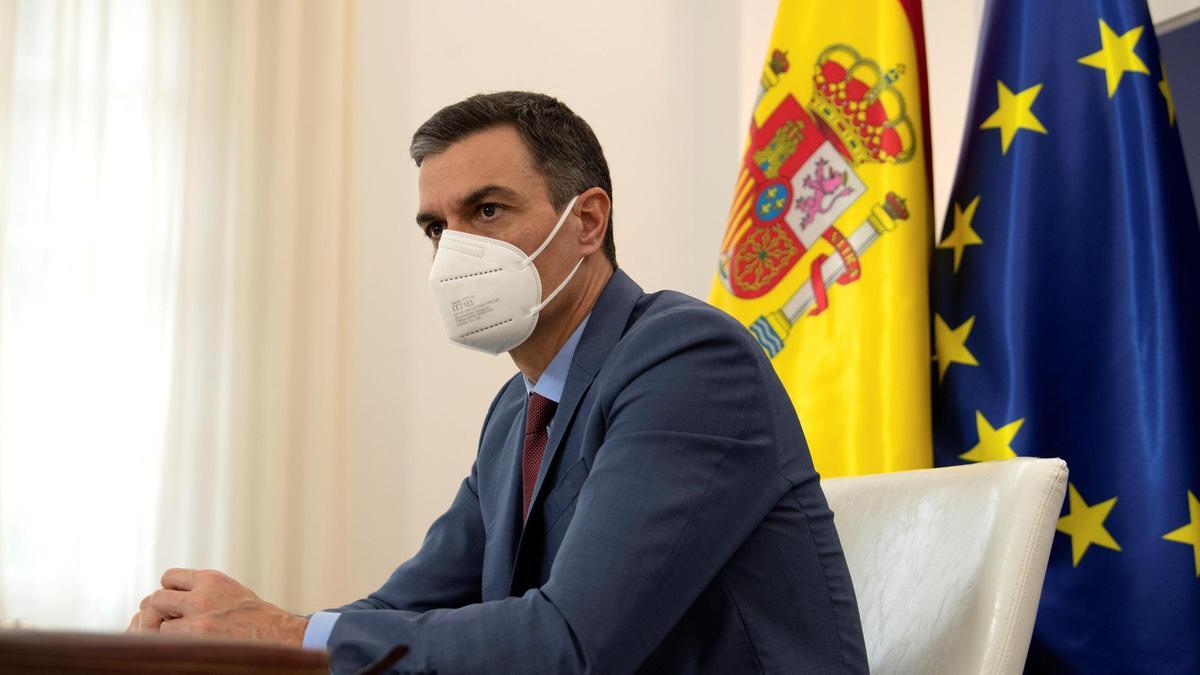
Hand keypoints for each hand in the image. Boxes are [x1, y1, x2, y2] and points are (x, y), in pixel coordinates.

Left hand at [128, 568, 307, 645]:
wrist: (280, 636)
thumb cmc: (256, 620)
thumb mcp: (231, 593)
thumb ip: (202, 591)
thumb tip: (169, 600)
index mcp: (211, 579)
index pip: (168, 578)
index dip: (169, 593)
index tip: (176, 606)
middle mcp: (202, 593)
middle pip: (156, 598)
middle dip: (160, 613)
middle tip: (174, 625)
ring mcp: (198, 614)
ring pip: (157, 620)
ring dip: (166, 631)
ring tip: (185, 638)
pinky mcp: (197, 634)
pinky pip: (167, 638)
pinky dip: (174, 645)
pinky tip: (192, 646)